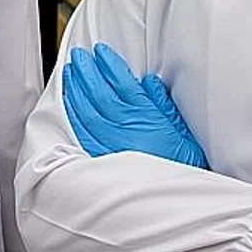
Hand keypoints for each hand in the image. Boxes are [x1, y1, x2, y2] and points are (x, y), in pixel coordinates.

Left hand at [61, 43, 208, 168]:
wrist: (175, 200)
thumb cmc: (182, 165)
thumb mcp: (182, 131)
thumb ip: (164, 105)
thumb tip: (149, 81)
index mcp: (147, 118)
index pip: (122, 83)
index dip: (110, 64)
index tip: (101, 51)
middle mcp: (126, 128)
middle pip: (100, 93)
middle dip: (87, 71)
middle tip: (78, 56)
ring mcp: (110, 143)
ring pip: (87, 110)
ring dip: (77, 88)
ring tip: (70, 71)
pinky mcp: (101, 158)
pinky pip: (82, 131)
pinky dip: (74, 114)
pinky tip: (69, 101)